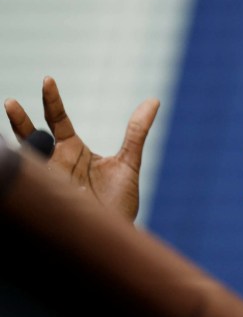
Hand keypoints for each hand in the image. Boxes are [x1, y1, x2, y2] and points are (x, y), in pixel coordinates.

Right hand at [4, 76, 158, 220]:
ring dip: (13, 144)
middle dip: (19, 120)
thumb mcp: (129, 162)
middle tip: (10, 102)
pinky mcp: (46, 200)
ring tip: (8, 122)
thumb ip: (137, 131)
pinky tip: (15, 163)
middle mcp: (56, 163)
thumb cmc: (119, 203)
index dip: (51, 100)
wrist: (116, 237)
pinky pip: (27, 184)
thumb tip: (153, 100)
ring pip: (24, 157)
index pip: (57, 119)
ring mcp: (48, 181)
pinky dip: (19, 173)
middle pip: (31, 135)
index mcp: (73, 150)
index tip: (47, 79)